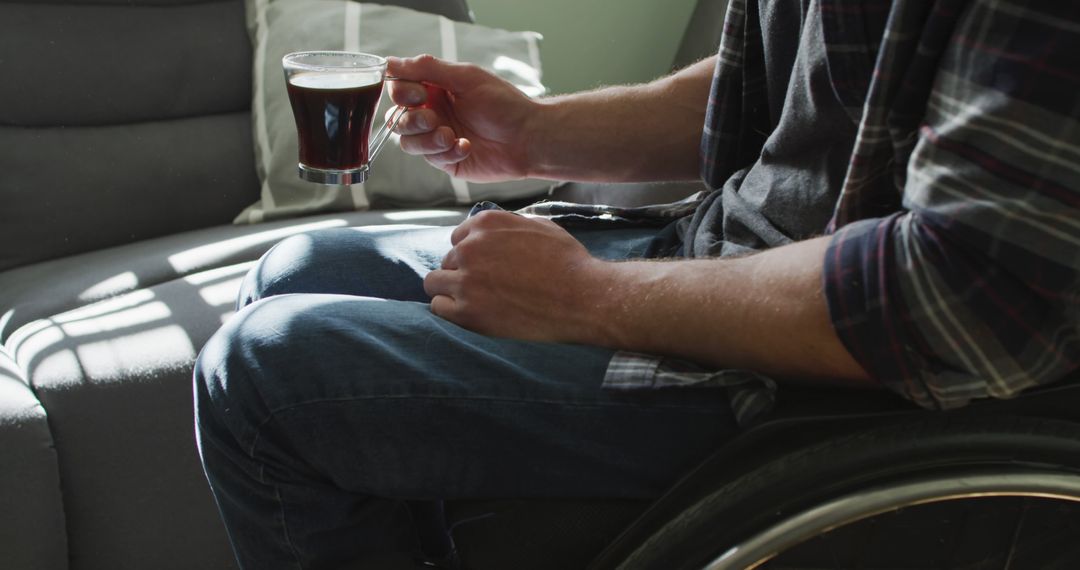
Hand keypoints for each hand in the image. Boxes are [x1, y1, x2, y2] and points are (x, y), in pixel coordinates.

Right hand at [387, 55, 539, 182]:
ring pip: (407, 142)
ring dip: (427, 139)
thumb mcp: (466, 78)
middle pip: (397, 118)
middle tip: (433, 119)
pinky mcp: (446, 161)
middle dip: (412, 120)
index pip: (399, 89)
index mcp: (435, 89)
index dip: (401, 92)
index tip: (419, 94)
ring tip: (450, 136)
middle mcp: (433, 112)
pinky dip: (446, 152)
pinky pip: (430, 158)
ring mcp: (437, 138)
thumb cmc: (504, 104)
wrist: (528, 138)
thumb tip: (391, 62)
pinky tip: (466, 147)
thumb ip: (428, 69)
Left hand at [423, 211, 610, 342]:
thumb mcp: (539, 226)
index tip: (486, 267)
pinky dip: (451, 311)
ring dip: (451, 290)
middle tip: (487, 288)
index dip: (471, 254)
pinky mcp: (467, 312)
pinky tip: (472, 313)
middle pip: (448, 260)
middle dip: (463, 272)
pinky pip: (438, 307)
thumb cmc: (568, 261)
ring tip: (475, 301)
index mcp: (485, 224)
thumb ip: (508, 225)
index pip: (458, 238)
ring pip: (434, 283)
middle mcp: (469, 248)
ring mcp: (466, 280)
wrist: (582, 297)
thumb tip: (493, 230)